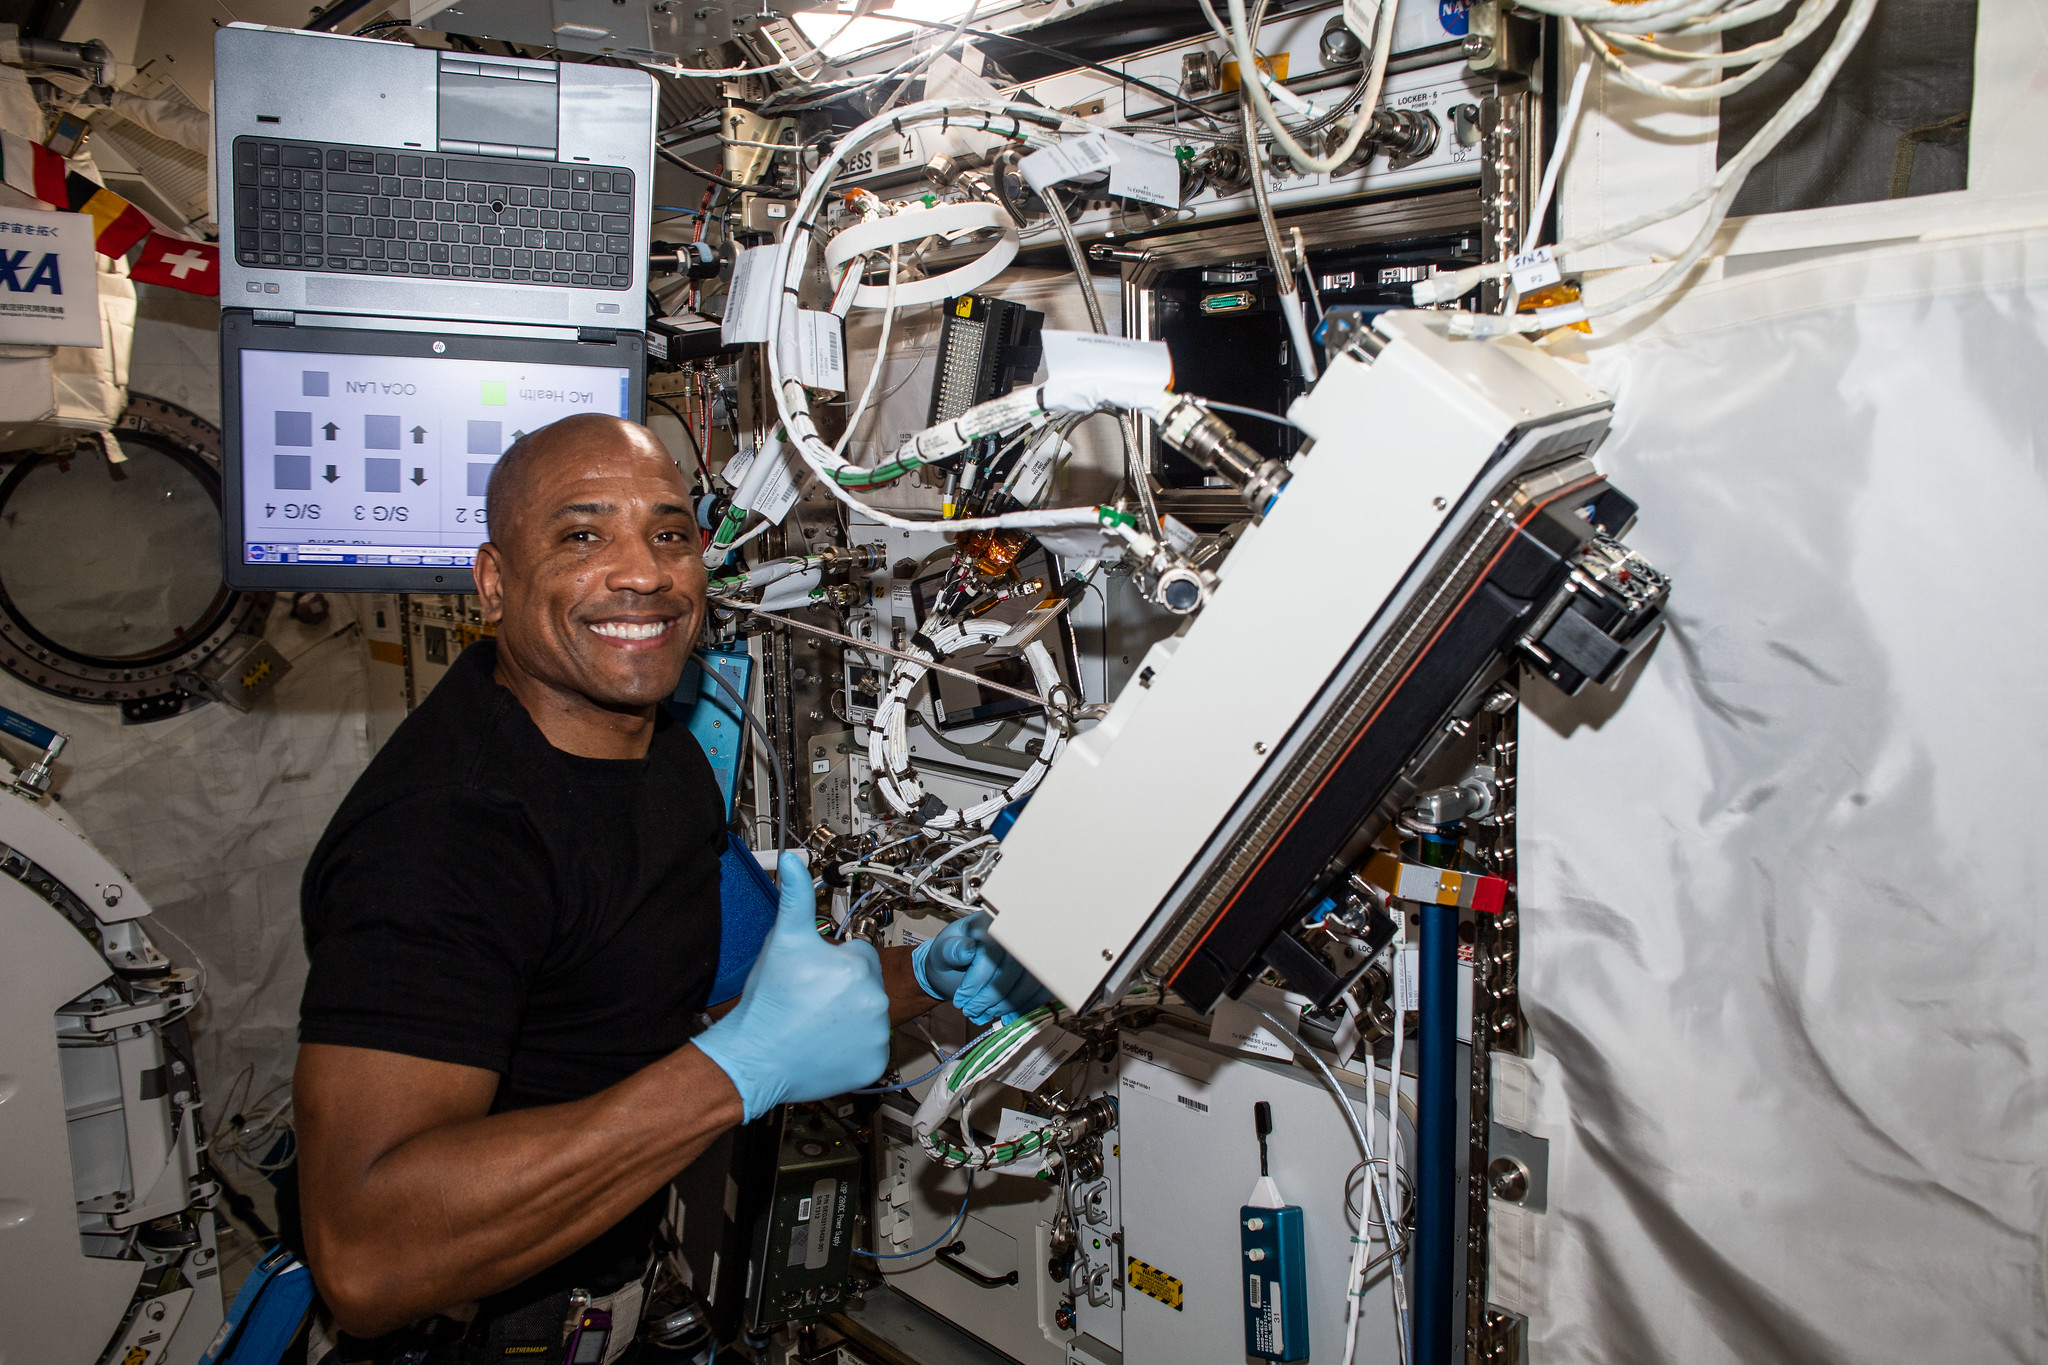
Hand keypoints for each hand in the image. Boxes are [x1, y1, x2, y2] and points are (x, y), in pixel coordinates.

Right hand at [694, 854, 889, 1120]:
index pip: (858, 954)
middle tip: (810, 1000)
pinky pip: (870, 1048)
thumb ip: (795, 897)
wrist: (755, 1057)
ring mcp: (878, 1036)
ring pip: (869, 1016)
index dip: (832, 962)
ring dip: (850, 1017)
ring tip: (815, 1023)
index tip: (812, 976)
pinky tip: (824, 1046)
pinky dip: (852, 1048)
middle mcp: (876, 1000)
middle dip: (843, 989)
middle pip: (866, 985)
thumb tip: (793, 859)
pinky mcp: (874, 1065)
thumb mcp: (783, 940)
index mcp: (859, 966)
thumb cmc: (768, 1000)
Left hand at [912, 911, 1054, 1024]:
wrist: (957, 966)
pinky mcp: (1037, 969)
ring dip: (1008, 1005)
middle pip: (1016, 967)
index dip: (978, 979)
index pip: (994, 950)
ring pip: (1032, 981)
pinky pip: (1043, 989)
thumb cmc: (950, 956)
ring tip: (985, 1013)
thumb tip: (967, 950)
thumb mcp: (941, 951)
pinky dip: (1026, 1007)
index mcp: (989, 922)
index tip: (962, 998)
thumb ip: (951, 950)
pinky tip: (1008, 1016)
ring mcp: (1029, 951)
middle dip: (993, 996)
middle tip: (972, 1010)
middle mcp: (1014, 932)